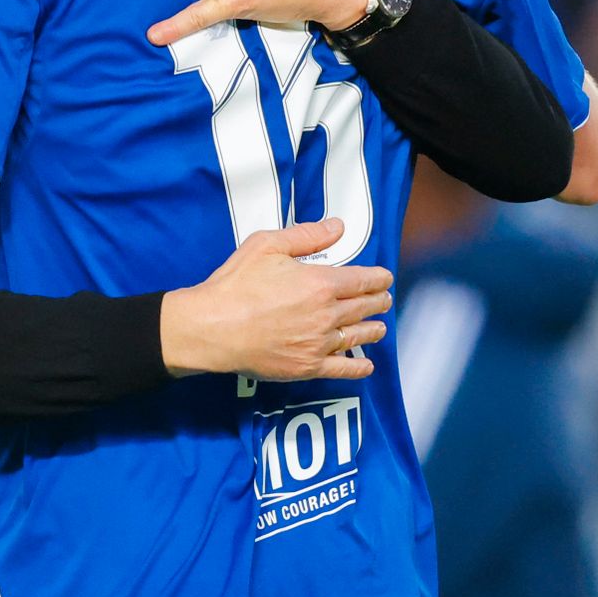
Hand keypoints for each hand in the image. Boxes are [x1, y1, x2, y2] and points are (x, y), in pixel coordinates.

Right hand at [162, 217, 393, 381]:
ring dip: (372, 330)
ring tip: (378, 327)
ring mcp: (318, 343)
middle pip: (364, 308)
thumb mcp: (267, 245)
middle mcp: (326, 314)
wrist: (213, 327)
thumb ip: (306, 235)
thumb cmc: (236, 285)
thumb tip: (337, 227)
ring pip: (358, 337)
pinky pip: (342, 368)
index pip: (362, 281)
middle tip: (383, 300)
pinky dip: (358, 367)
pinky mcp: (307, 366)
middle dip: (378, 302)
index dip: (378, 279)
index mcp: (320, 283)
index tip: (384, 278)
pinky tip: (366, 365)